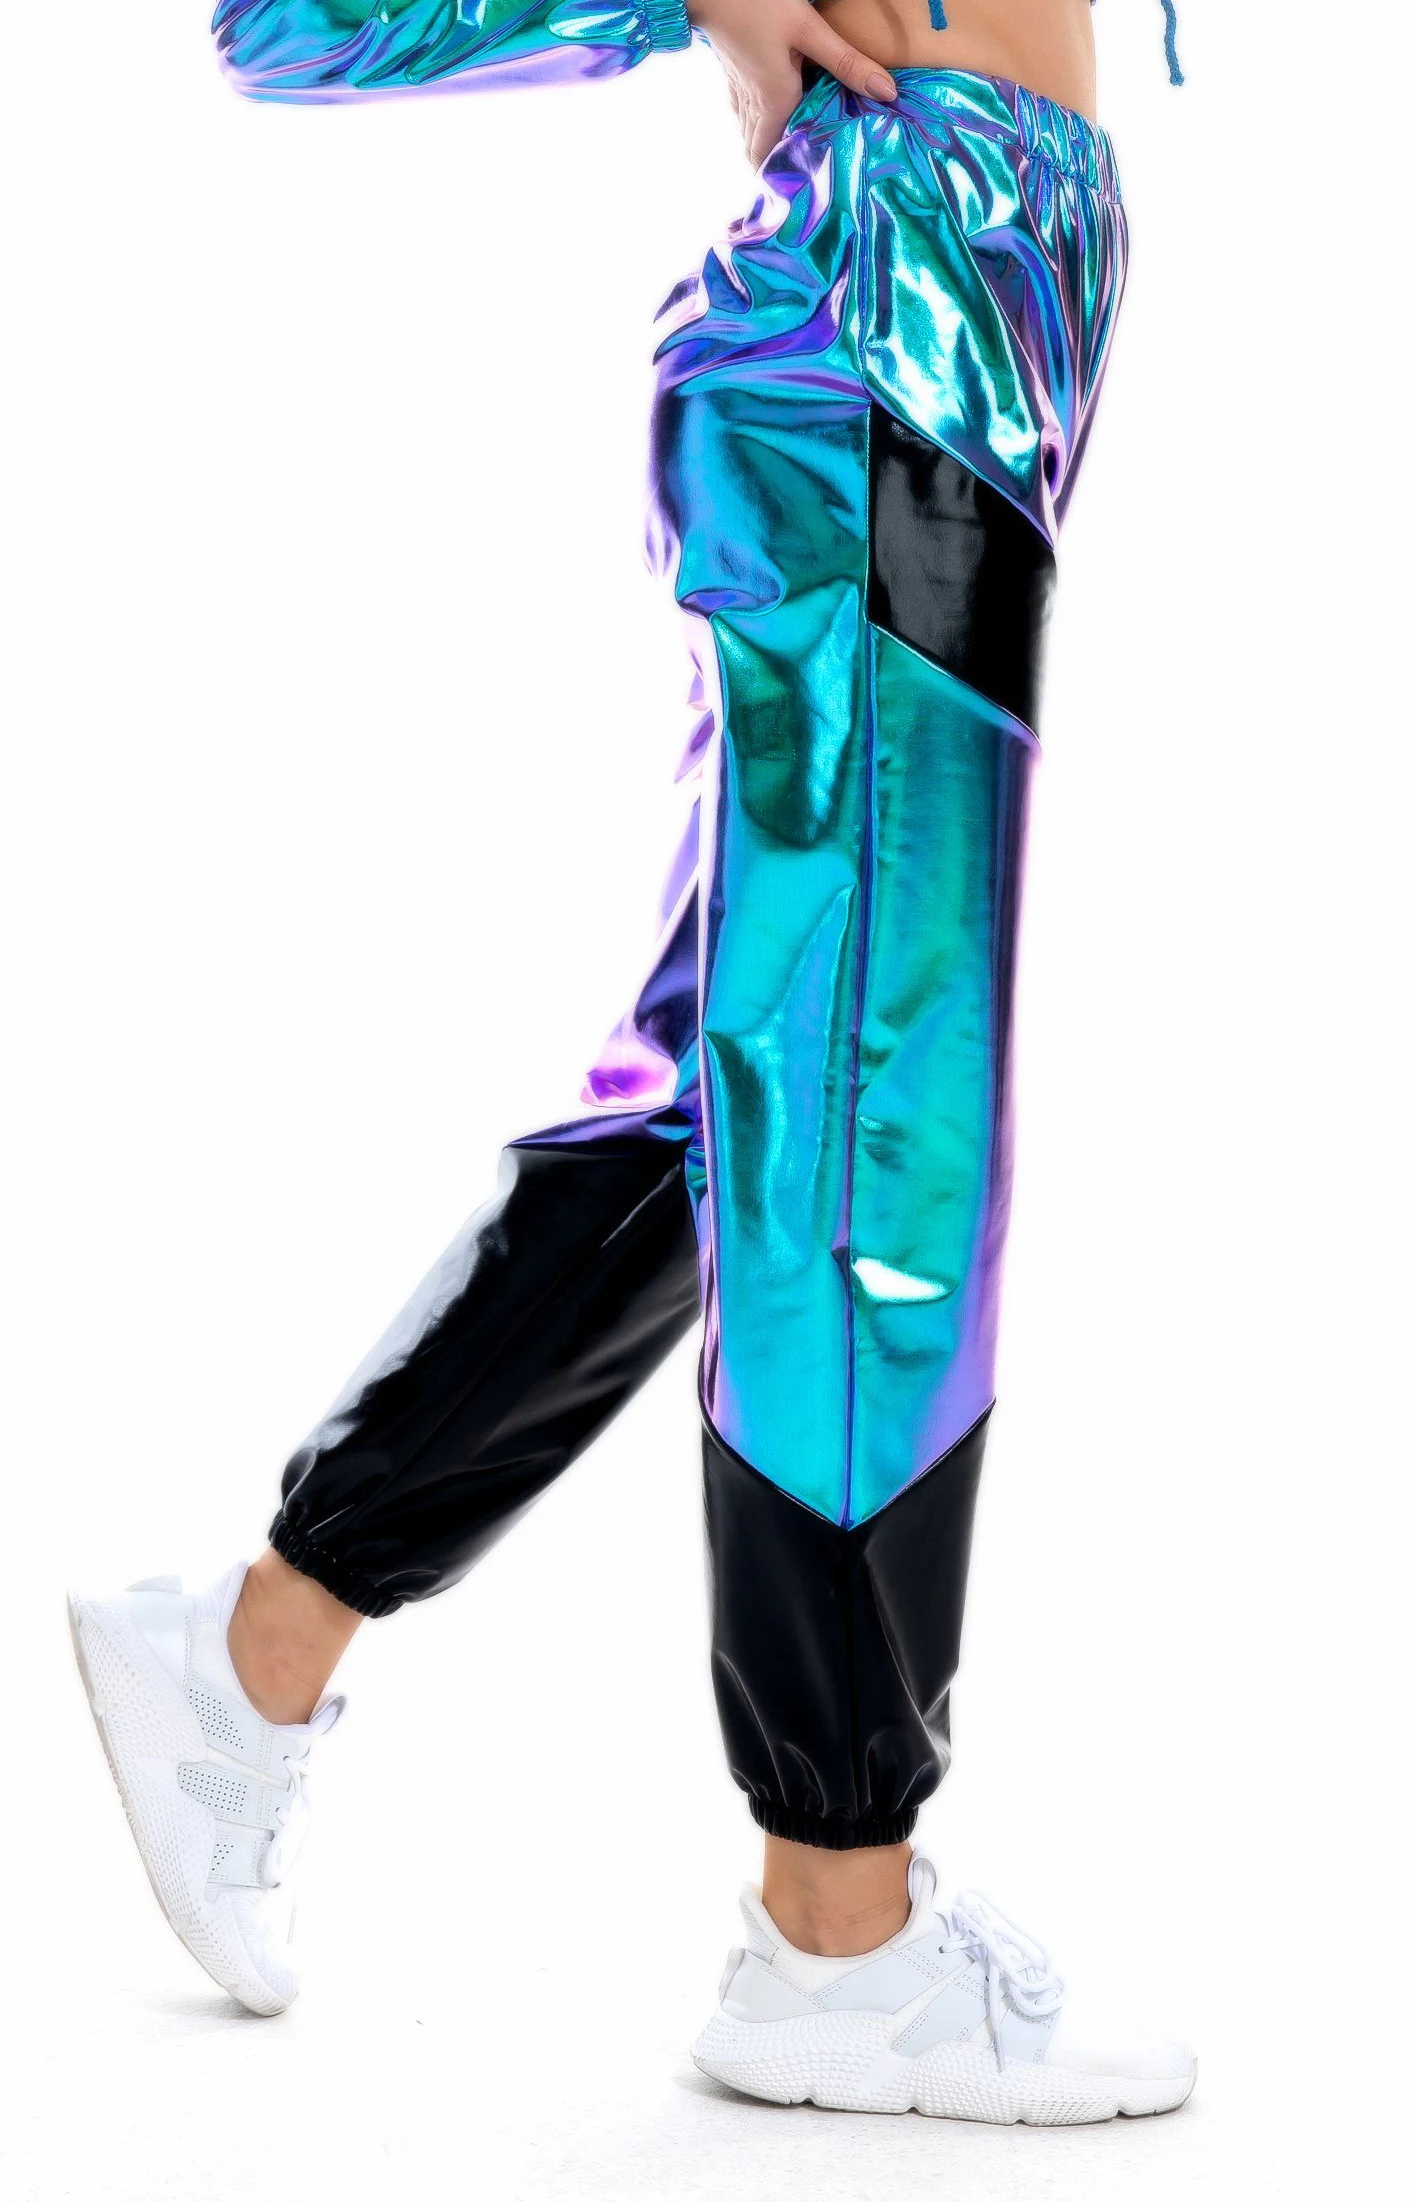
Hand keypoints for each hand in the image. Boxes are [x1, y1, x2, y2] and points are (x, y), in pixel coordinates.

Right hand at [688, 0, 897, 167]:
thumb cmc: (759, 5)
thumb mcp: (809, 30)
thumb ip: (846, 62)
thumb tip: (888, 93)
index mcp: (775, 103)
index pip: (775, 159)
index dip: (786, 183)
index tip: (804, 200)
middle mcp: (754, 107)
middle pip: (759, 155)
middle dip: (775, 174)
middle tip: (799, 187)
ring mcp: (739, 94)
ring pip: (750, 139)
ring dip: (765, 153)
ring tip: (789, 164)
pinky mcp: (733, 80)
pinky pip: (745, 119)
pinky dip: (757, 131)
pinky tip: (771, 125)